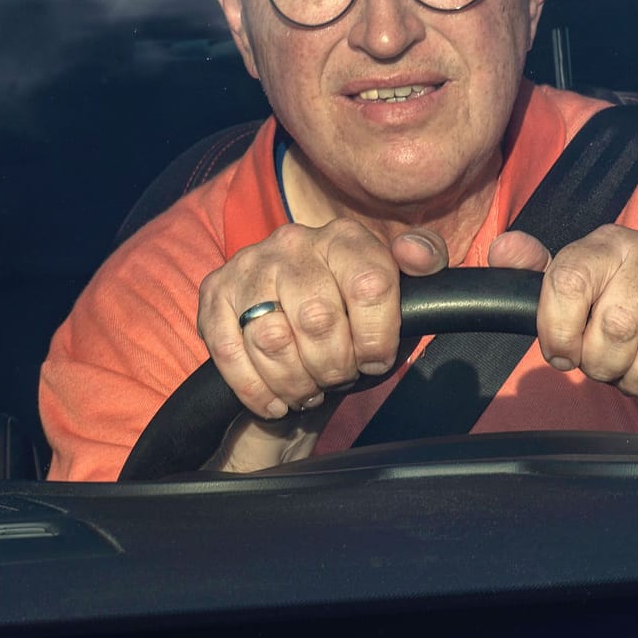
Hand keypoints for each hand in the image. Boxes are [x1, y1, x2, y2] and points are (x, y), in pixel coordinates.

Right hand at [196, 220, 448, 470]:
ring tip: (308, 388)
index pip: (370, 286)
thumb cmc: (352, 323)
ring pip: (272, 339)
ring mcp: (249, 266)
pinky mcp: (214, 294)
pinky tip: (275, 400)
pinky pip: (230, 351)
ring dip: (295, 381)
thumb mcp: (398, 299)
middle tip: (337, 378)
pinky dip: (256, 388)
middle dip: (333, 366)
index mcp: (343, 237)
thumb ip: (423, 267)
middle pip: (319, 319)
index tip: (374, 359)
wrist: (294, 339)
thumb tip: (415, 253)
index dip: (375, 338)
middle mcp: (293, 242)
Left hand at [487, 225, 637, 421]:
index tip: (564, 354)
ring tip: (635, 379)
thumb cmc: (615, 296)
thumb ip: (530, 271)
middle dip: (604, 366)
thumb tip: (505, 250)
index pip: (568, 284)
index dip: (559, 332)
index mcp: (606, 243)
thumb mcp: (570, 280)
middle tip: (607, 370)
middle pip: (618, 327)